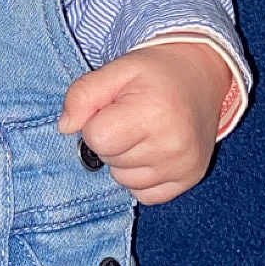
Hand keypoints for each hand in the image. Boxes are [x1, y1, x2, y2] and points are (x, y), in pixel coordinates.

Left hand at [57, 42, 231, 204]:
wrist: (199, 77)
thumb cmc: (153, 74)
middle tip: (130, 117)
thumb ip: (82, 95)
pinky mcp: (190, 179)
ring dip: (124, 160)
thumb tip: (64, 127)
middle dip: (110, 140)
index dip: (94, 123)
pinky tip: (151, 152)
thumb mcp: (114, 70)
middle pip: (110, 159)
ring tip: (142, 133)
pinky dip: (140, 177)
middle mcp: (172, 145)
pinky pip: (145, 194)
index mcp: (152, 113)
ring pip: (124, 180)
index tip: (110, 109)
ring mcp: (184, 166)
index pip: (97, 138)